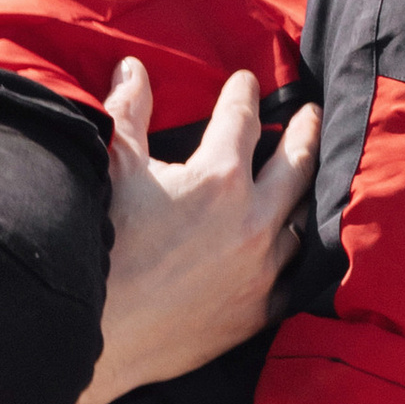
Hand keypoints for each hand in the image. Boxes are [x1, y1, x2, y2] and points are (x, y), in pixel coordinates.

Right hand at [55, 62, 319, 403]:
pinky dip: (295, 253)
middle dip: (304, 132)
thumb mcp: (113, 167)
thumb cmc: (100, 246)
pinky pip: (293, 275)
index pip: (242, 119)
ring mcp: (262, 271)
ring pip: (301, 221)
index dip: (243, 95)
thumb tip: (132, 68)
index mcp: (219, 178)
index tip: (245, 82)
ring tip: (305, 178)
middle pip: (296, 163)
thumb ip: (128, 111)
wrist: (94, 334)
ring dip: (303, 194)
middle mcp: (253, 221)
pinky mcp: (258, 312)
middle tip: (310, 114)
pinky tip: (292, 244)